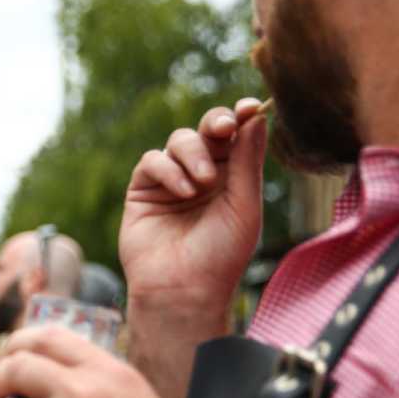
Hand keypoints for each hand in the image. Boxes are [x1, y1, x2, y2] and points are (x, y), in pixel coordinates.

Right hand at [120, 99, 267, 316]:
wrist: (183, 289)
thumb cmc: (221, 255)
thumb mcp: (244, 205)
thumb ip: (247, 159)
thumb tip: (255, 115)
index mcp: (234, 177)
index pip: (238, 136)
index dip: (242, 117)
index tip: (249, 108)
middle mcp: (203, 175)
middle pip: (207, 130)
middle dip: (215, 124)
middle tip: (222, 129)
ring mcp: (172, 181)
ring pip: (179, 140)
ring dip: (193, 155)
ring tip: (203, 184)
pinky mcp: (143, 190)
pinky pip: (153, 161)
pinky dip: (169, 170)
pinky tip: (183, 192)